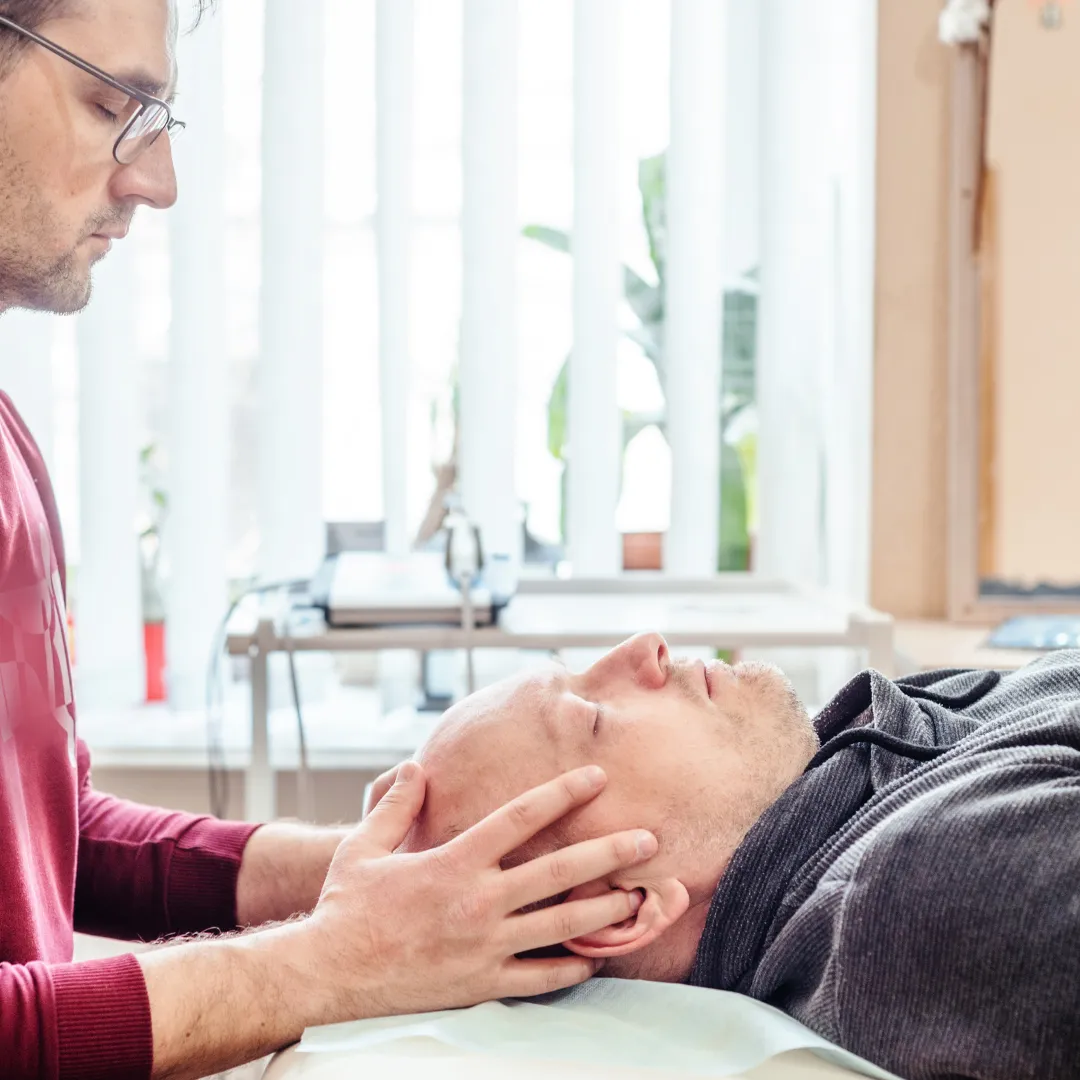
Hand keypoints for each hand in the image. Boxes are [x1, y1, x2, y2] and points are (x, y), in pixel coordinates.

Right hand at [302, 762, 656, 1022]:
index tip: (596, 777)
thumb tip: (418, 767)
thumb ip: (396, 805)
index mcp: (455, 862)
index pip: (520, 818)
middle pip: (558, 871)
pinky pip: (538, 978)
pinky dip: (571, 968)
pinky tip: (596, 958)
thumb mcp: (364, 846)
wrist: (329, 973)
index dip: (562, 793)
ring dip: (605, 909)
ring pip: (560, 925)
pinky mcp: (482, 983)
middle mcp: (478, 902)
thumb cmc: (346, 906)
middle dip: (608, 853)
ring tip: (640, 897)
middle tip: (648, 840)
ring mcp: (484, 946)